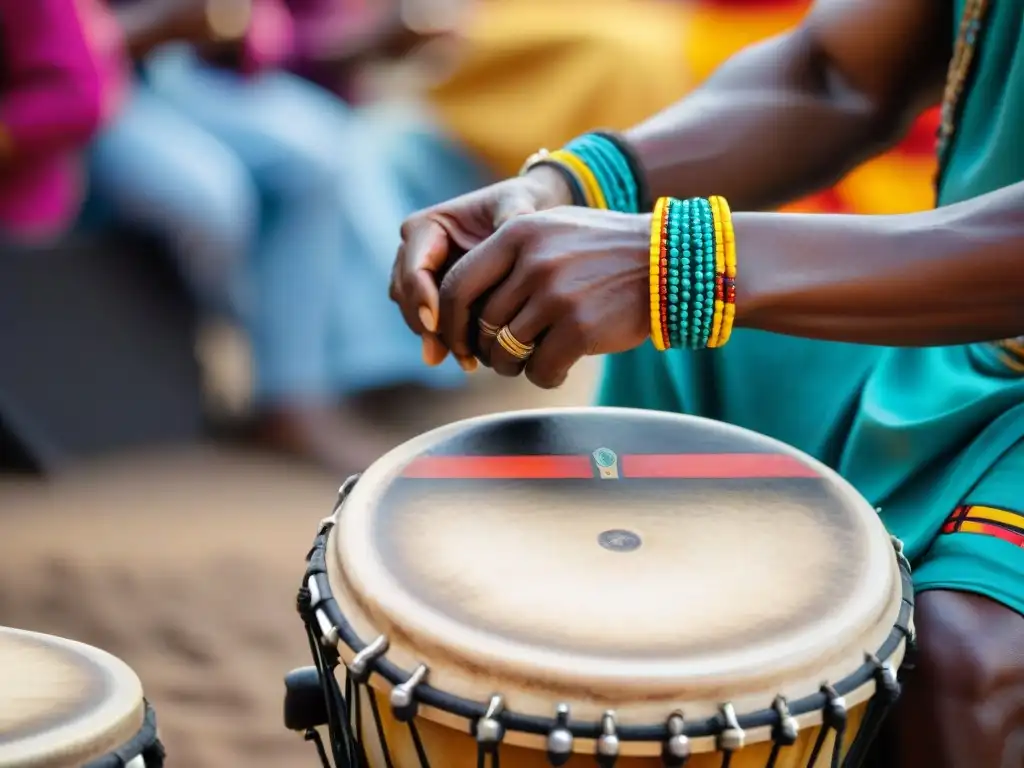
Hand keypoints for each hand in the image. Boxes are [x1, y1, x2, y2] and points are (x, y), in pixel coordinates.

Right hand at [390, 167, 573, 368]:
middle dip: (427, 326)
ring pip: (415, 314)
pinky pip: (432, 324)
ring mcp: (422, 277)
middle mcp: (415, 252)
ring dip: (436, 339)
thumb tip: (511, 227)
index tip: (436, 324)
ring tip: (467, 360)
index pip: (414, 267)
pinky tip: (471, 361)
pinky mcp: (435, 297)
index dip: (422, 297)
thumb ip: (512, 217)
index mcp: (426, 227)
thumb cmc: (519, 206)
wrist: (525, 219)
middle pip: (406, 295)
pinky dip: (448, 342)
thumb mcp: (518, 206)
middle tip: (453, 351)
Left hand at [437, 207, 652, 388]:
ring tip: (532, 360)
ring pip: (506, 352)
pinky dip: (545, 377)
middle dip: (486, 350)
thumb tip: (458, 299)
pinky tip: (560, 367)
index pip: (456, 285)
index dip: (449, 321)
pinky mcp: (580, 328)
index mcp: (516, 233)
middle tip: (501, 356)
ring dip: (513, 366)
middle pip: (482, 324)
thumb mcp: (552, 228)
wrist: (668, 262)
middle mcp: (532, 262)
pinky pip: (540, 370)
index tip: (457, 340)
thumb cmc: (604, 251)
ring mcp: (556, 296)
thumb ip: (508, 253)